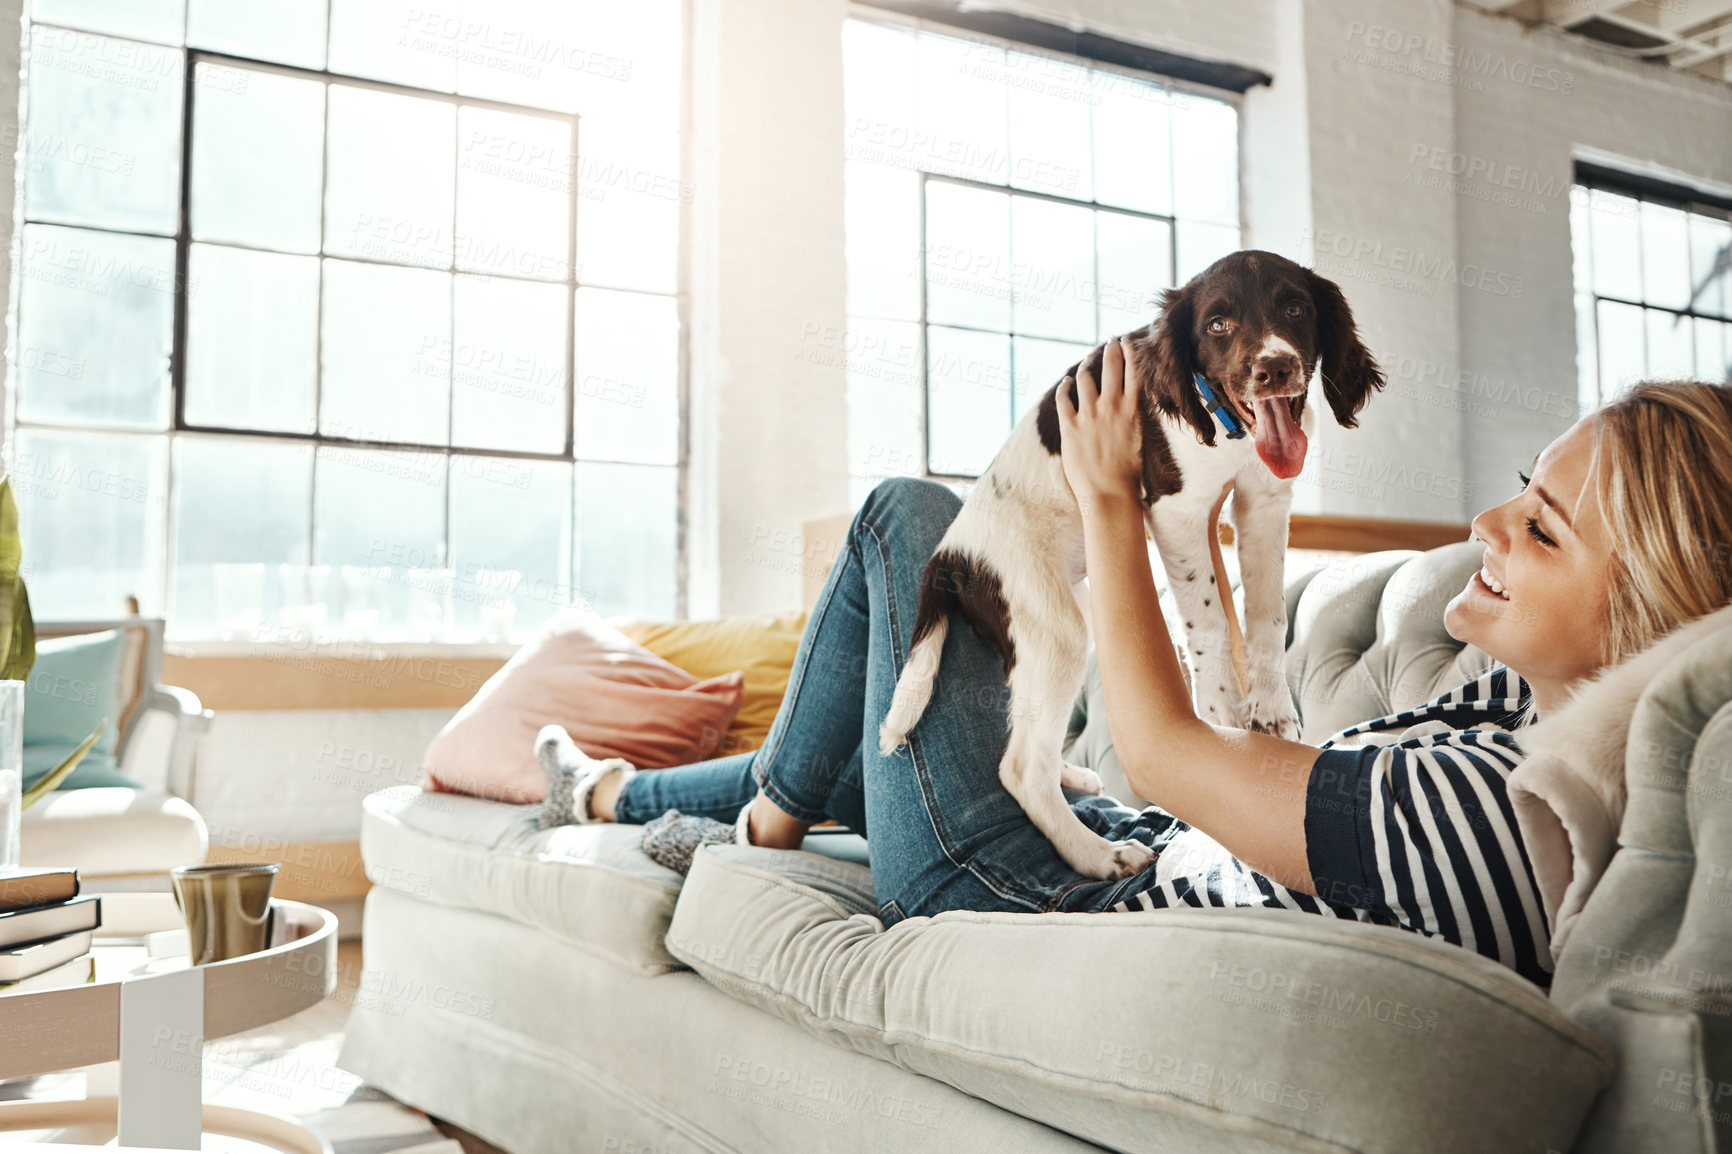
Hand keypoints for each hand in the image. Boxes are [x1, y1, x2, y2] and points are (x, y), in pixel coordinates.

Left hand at [1056, 337, 1142, 514]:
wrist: (1109, 493)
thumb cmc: (1127, 473)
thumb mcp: (1137, 439)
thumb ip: (1132, 417)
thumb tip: (1129, 405)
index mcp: (1132, 410)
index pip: (1133, 372)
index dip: (1129, 353)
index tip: (1126, 342)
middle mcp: (1111, 407)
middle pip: (1111, 366)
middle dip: (1110, 350)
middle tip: (1109, 342)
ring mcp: (1089, 415)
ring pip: (1085, 377)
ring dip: (1086, 366)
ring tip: (1087, 361)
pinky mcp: (1070, 426)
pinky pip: (1064, 398)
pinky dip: (1065, 387)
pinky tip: (1066, 383)